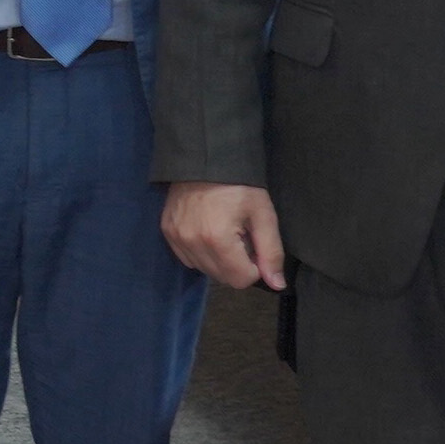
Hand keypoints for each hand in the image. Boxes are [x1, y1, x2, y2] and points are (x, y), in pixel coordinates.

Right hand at [163, 182, 285, 290]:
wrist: (206, 158)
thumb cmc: (240, 185)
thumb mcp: (264, 215)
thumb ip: (271, 252)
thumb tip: (277, 285)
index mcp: (217, 240)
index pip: (241, 280)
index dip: (254, 266)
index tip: (254, 245)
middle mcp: (192, 243)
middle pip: (222, 278)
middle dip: (236, 264)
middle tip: (240, 236)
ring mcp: (176, 238)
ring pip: (204, 270)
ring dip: (218, 260)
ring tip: (223, 232)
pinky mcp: (167, 232)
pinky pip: (188, 259)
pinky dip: (201, 252)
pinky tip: (207, 232)